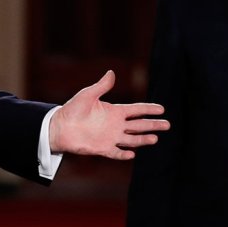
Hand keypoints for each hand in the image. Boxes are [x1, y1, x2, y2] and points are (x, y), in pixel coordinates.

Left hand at [49, 70, 168, 159]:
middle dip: (153, 125)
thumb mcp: (88, 95)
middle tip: (168, 125)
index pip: (136, 110)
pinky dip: (124, 154)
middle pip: (139, 125)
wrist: (60, 127)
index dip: (149, 109)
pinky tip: (133, 154)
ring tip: (155, 139)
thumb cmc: (73, 109)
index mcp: (114, 111)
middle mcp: (115, 125)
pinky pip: (116, 152)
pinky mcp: (102, 148)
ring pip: (132, 139)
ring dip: (143, 140)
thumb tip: (111, 72)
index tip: (162, 109)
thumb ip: (102, 86)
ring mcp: (110, 137)